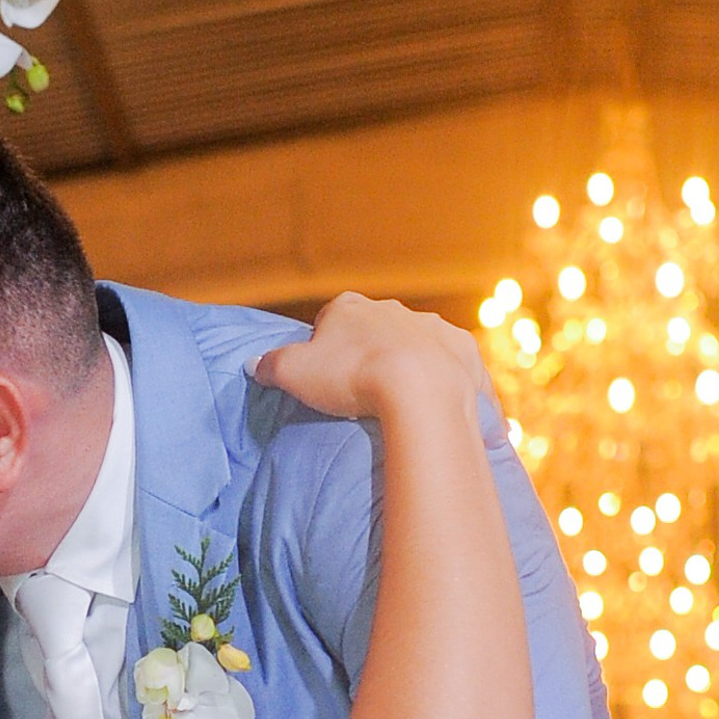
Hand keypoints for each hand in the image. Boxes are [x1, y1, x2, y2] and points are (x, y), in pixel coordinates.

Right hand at [253, 293, 487, 425]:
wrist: (419, 389)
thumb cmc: (351, 377)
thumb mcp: (293, 373)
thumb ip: (271, 365)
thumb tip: (254, 364)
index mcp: (350, 308)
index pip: (330, 320)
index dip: (325, 348)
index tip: (326, 376)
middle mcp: (394, 309)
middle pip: (375, 330)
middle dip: (369, 354)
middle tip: (361, 392)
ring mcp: (433, 328)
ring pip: (417, 345)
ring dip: (410, 366)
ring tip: (401, 403)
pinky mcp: (464, 352)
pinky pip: (454, 368)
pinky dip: (449, 384)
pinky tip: (442, 410)